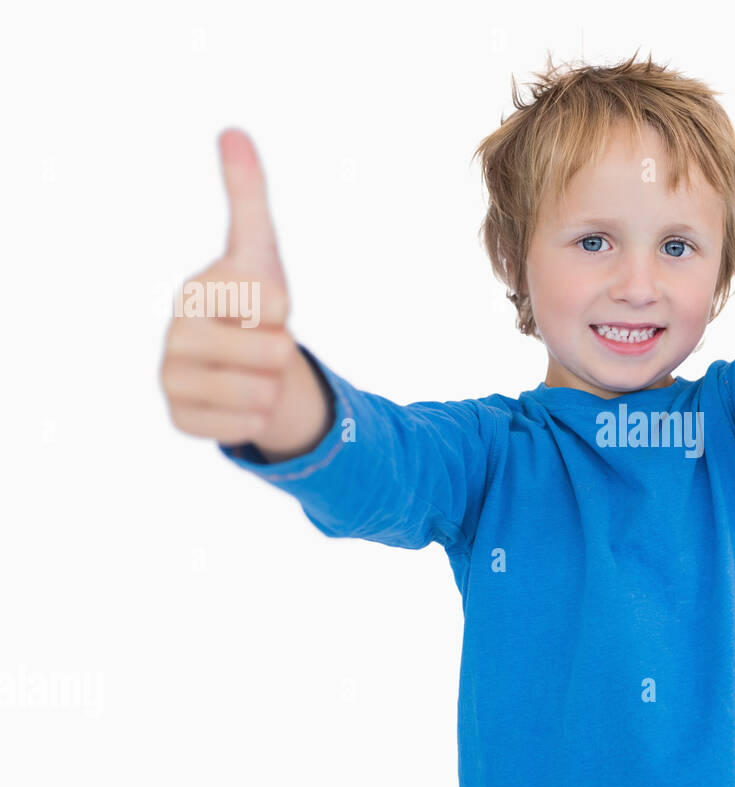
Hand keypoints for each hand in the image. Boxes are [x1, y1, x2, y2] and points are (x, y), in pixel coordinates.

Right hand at [160, 129, 324, 454]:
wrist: (243, 365)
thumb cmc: (251, 303)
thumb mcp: (258, 250)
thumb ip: (246, 195)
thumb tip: (231, 131)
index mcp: (196, 291)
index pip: (266, 300)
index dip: (280, 307)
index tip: (268, 306)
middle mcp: (175, 335)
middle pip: (271, 352)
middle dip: (283, 352)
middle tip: (267, 348)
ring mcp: (172, 380)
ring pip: (260, 395)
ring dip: (273, 387)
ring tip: (256, 374)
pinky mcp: (180, 420)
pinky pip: (240, 428)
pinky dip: (256, 419)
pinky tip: (242, 402)